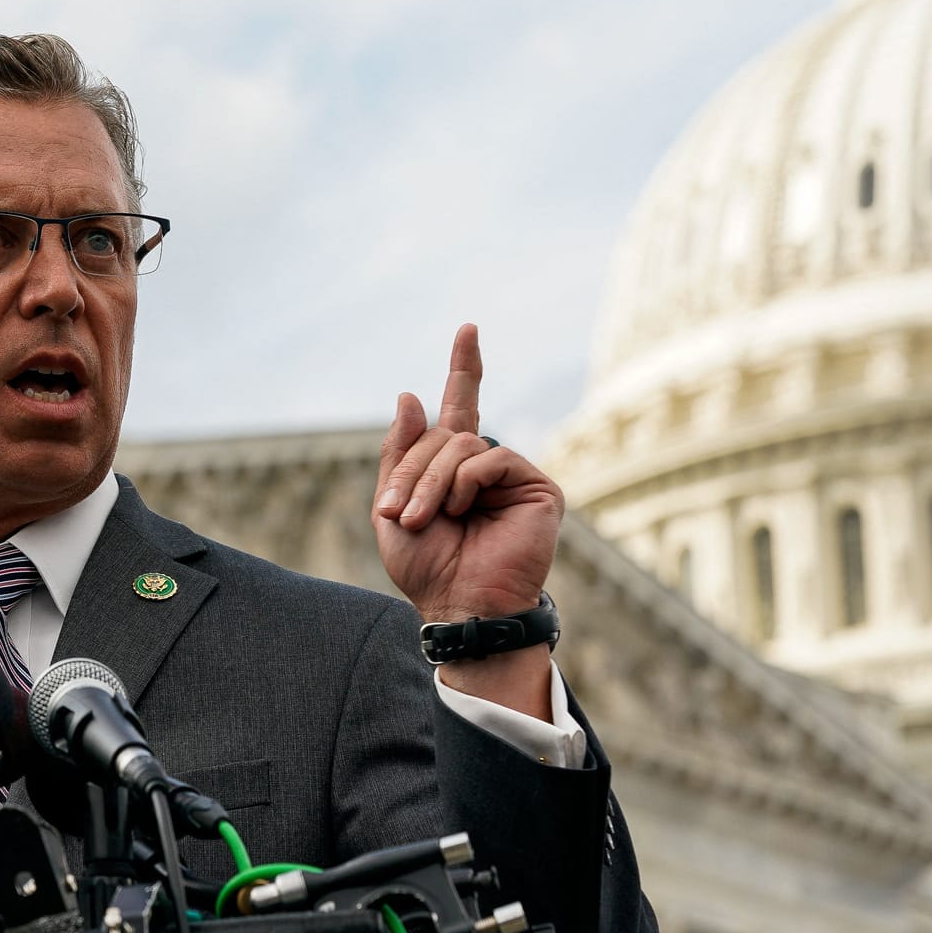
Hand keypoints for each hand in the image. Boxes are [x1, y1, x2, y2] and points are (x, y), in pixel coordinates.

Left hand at [374, 323, 563, 630]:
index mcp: (454, 468)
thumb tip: (411, 395)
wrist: (458, 603)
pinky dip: (466, 481)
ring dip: (433, 481)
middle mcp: (485, 466)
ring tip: (429, 519)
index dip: (465, 369)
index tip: (468, 329)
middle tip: (399, 513)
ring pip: (463, 443)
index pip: (462, 407)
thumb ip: (400, 453)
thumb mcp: (393, 506)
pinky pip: (492, 457)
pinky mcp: (539, 487)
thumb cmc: (426, 566)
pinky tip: (465, 510)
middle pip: (442, 432)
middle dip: (413, 470)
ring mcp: (513, 475)